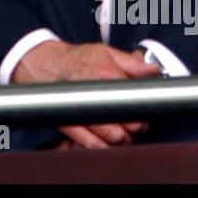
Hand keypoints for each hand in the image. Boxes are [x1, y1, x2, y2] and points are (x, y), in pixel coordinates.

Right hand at [11, 40, 159, 147]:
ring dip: (123, 138)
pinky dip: (103, 146)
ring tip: (124, 131)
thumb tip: (152, 70)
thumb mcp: (105, 52)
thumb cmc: (76, 59)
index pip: (135, 99)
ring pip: (112, 138)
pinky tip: (107, 140)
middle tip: (137, 122)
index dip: (144, 109)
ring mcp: (81, 112)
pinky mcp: (70, 124)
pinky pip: (91, 144)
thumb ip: (131, 62)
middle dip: (136, 126)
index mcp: (106, 73)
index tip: (144, 110)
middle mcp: (93, 94)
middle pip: (127, 123)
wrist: (45, 65)